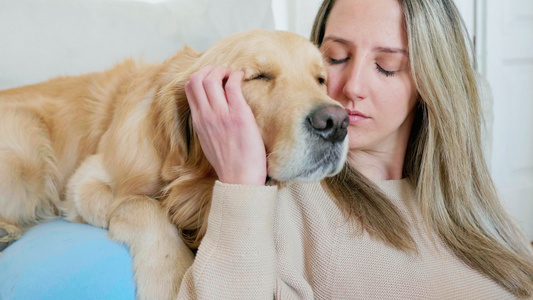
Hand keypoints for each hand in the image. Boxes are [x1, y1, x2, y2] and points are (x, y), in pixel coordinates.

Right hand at [185, 65, 266, 184]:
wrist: (239, 179)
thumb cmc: (229, 164)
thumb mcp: (208, 143)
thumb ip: (207, 125)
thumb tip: (211, 112)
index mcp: (198, 122)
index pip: (189, 88)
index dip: (200, 76)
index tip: (214, 78)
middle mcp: (206, 116)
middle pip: (197, 78)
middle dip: (210, 68)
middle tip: (223, 72)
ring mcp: (221, 115)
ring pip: (211, 78)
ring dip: (222, 70)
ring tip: (233, 74)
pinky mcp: (238, 115)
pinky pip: (233, 86)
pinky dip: (236, 75)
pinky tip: (242, 77)